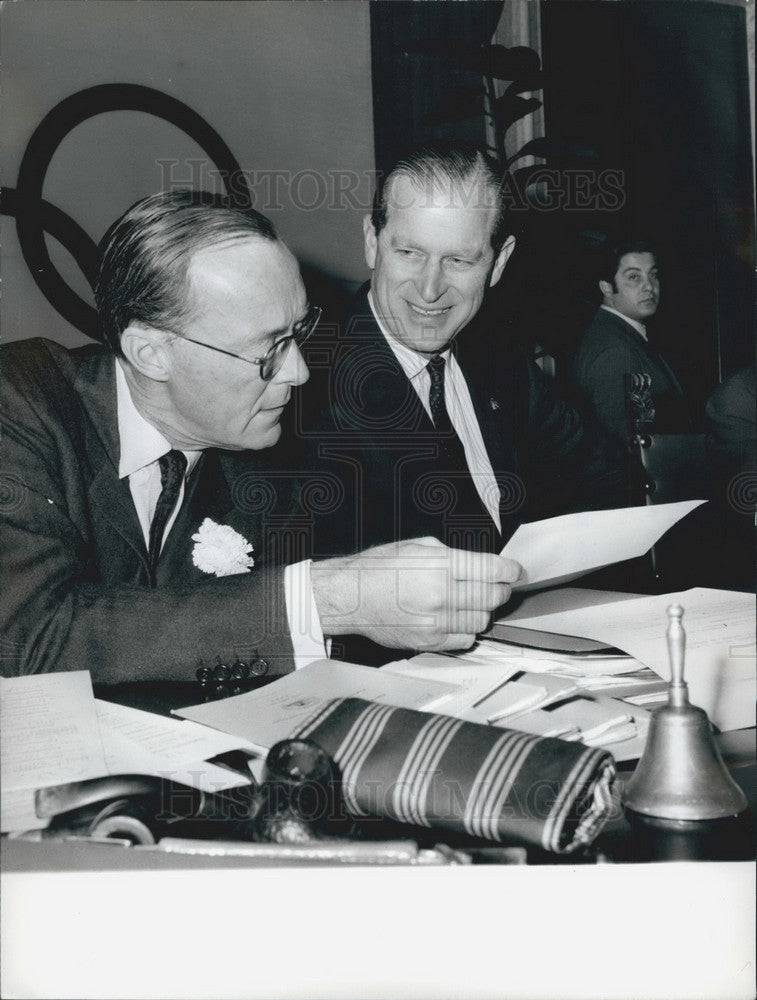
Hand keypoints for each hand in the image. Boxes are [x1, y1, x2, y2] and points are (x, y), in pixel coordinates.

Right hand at [311, 537, 521, 652]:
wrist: (350, 596)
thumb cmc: (379, 569)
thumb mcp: (417, 547)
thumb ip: (452, 556)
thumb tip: (480, 565)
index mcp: (440, 565)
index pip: (492, 570)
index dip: (510, 571)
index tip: (515, 572)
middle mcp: (440, 593)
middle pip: (492, 597)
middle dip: (501, 590)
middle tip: (499, 586)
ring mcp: (436, 620)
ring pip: (482, 620)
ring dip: (484, 611)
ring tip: (472, 602)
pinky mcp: (429, 640)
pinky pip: (465, 638)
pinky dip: (468, 629)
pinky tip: (457, 618)